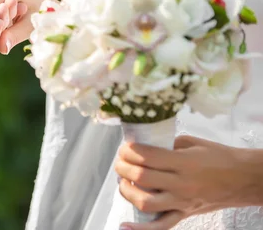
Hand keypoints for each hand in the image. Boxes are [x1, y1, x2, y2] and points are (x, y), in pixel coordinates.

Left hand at [115, 135, 261, 229]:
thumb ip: (167, 144)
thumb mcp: (192, 142)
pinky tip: (125, 225)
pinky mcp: (184, 214)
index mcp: (184, 163)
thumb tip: (144, 146)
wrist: (244, 178)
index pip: (146, 157)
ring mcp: (181, 202)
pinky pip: (161, 226)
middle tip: (120, 161)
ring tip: (124, 181)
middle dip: (123, 167)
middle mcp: (181, 184)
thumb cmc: (219, 157)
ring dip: (127, 191)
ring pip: (145, 202)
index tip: (125, 147)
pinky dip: (141, 228)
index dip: (129, 151)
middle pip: (141, 178)